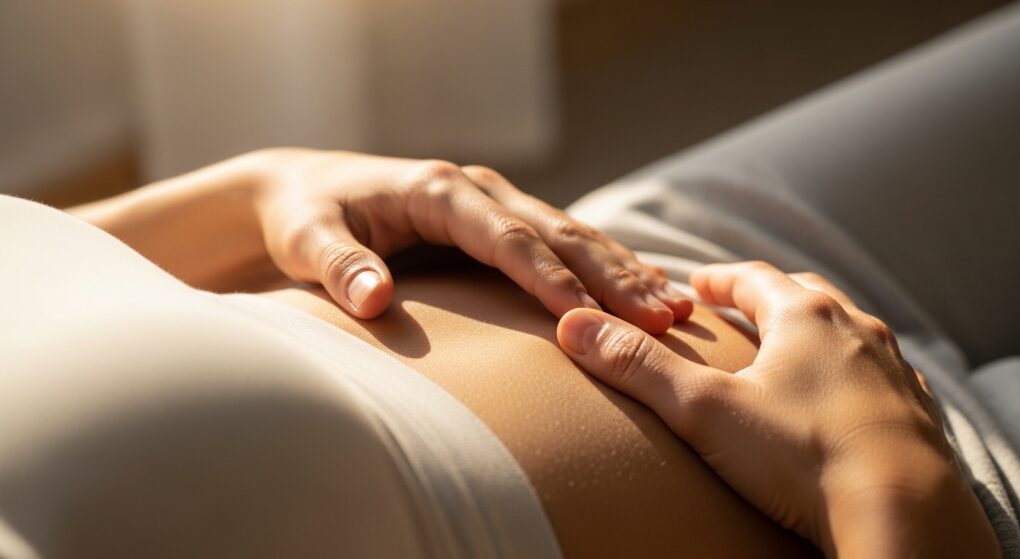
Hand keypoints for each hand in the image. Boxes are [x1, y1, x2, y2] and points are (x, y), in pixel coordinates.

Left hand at [247, 149, 690, 328]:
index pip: (507, 238)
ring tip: (677, 309)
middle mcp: (478, 190)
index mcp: (439, 190)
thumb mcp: (308, 239)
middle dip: (612, 277)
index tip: (588, 318)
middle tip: (664, 318)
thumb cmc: (305, 218)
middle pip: (558, 234)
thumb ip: (339, 266)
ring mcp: (496, 203)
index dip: (549, 278)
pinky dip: (610, 267)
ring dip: (625, 273)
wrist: (305, 191)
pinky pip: (566, 243)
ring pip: (575, 236)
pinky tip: (647, 289)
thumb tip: (374, 299)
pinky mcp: (502, 221)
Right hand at [556, 261, 997, 557]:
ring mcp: (894, 371)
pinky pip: (880, 378)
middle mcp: (857, 330)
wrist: (902, 516)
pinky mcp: (917, 415)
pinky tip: (839, 403)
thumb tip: (574, 325)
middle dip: (769, 299)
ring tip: (787, 353)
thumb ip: (638, 366)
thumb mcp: (704, 410)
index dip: (719, 281)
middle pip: (806, 296)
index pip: (754, 279)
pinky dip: (852, 377)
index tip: (696, 286)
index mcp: (805, 316)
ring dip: (815, 335)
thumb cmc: (801, 456)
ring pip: (849, 334)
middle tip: (739, 309)